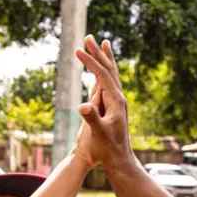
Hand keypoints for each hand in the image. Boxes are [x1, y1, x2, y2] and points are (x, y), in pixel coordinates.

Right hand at [75, 35, 133, 170]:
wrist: (119, 160)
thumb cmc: (108, 149)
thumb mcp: (98, 134)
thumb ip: (91, 118)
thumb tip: (82, 106)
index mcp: (116, 102)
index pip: (102, 76)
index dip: (90, 62)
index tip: (78, 51)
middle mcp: (119, 98)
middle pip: (109, 70)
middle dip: (98, 53)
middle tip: (89, 36)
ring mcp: (117, 102)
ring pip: (111, 75)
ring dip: (104, 59)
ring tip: (101, 44)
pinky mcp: (113, 107)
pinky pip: (108, 84)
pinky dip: (103, 72)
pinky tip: (100, 71)